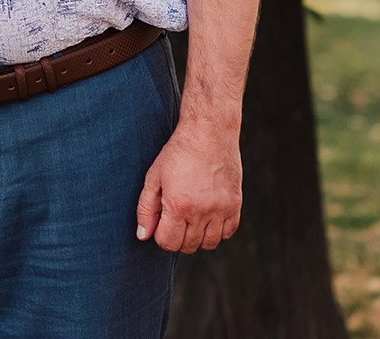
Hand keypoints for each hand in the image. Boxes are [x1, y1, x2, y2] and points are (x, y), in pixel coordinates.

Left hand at [136, 120, 241, 251]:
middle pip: (188, 246)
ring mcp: (222, 210)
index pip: (168, 242)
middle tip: (174, 220)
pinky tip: (207, 215)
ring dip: (197, 237)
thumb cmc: (177, 154)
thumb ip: (146, 209)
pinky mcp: (236, 205)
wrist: (209, 133)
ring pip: (210, 243)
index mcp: (178, 205)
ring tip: (190, 218)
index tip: (160, 224)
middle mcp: (202, 212)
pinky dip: (217, 230)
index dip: (160, 236)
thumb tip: (143, 236)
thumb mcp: (153, 178)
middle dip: (177, 238)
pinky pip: (228, 233)